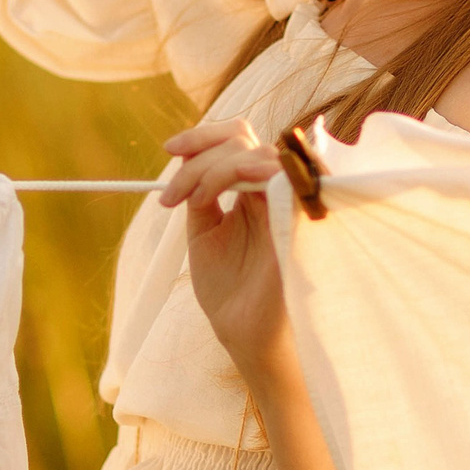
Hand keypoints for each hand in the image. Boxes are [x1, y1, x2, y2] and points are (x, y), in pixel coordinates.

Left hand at [160, 118, 286, 365]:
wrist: (241, 333)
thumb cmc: (228, 289)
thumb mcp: (205, 229)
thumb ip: (201, 191)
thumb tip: (187, 155)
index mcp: (256, 191)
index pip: (240, 139)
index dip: (204, 136)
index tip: (169, 149)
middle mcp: (277, 191)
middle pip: (246, 138)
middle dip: (200, 152)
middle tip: (173, 192)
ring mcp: (291, 202)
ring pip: (258, 153)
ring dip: (213, 168)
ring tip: (194, 202)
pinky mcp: (299, 218)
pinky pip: (280, 175)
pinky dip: (236, 174)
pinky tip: (211, 199)